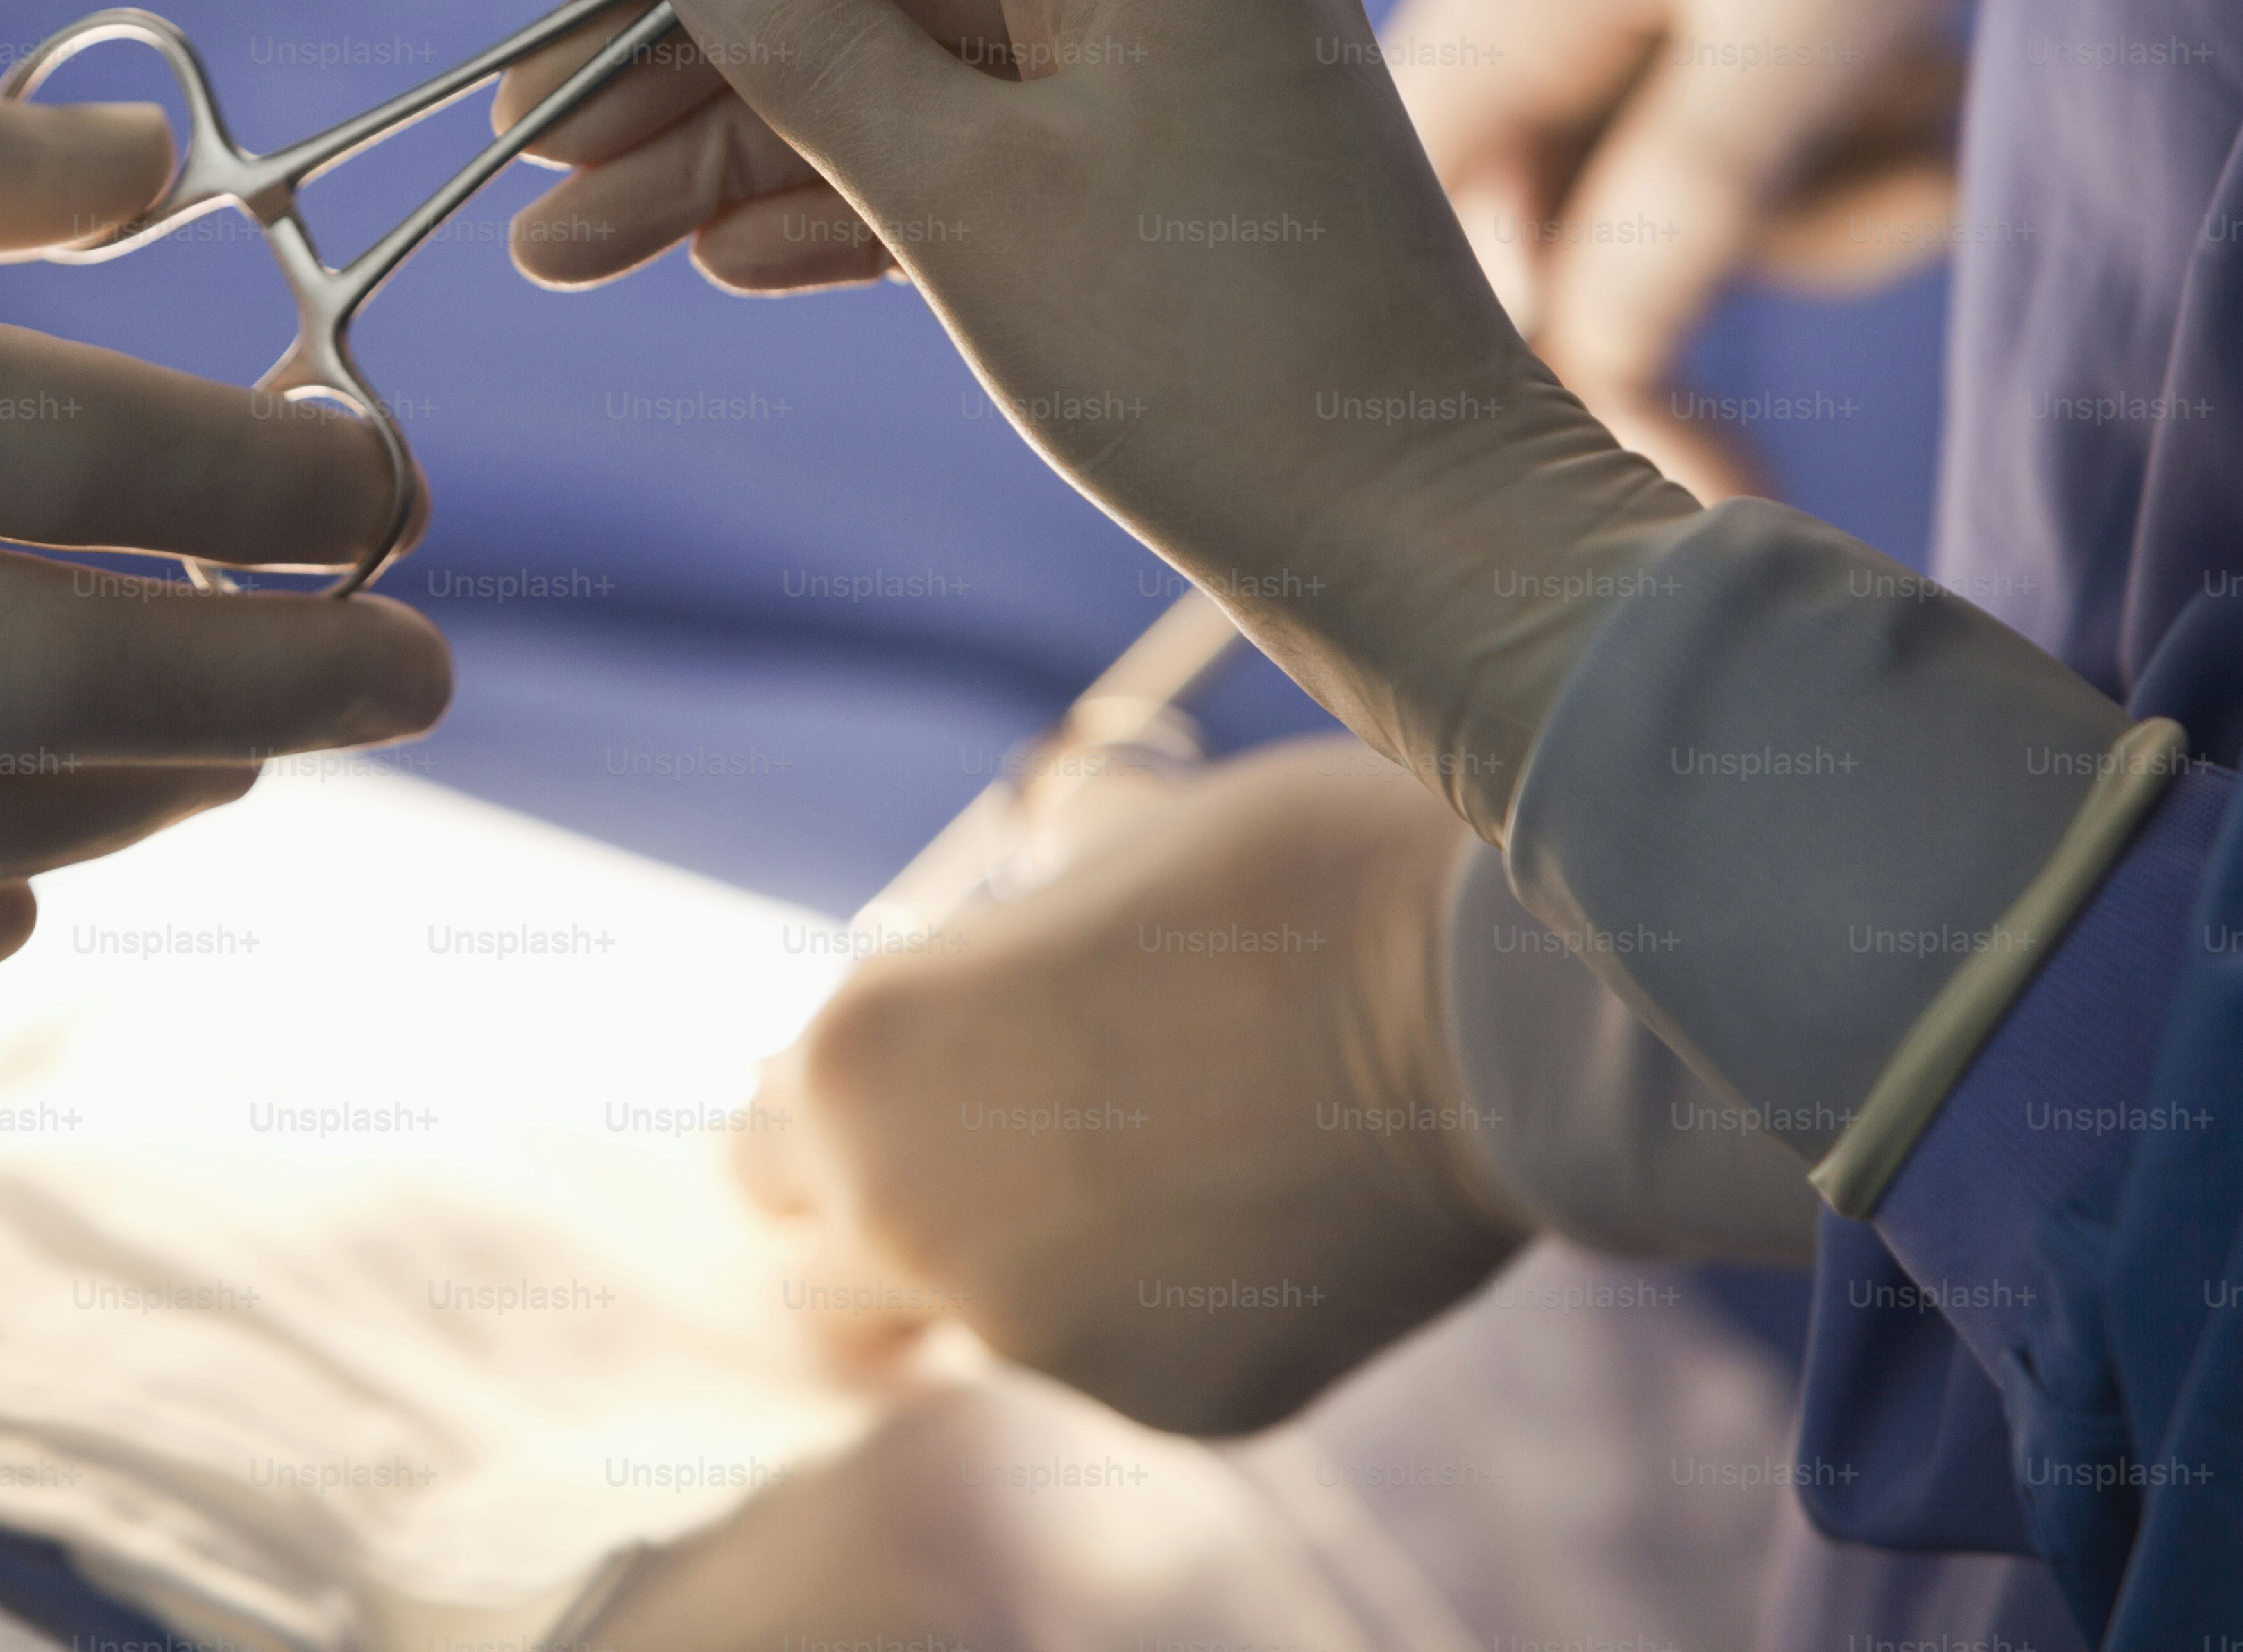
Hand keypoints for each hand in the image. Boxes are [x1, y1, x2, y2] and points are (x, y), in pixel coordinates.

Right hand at [492, 0, 1690, 841]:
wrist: (1429, 558)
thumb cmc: (1216, 377)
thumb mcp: (968, 200)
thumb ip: (809, 45)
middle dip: (679, 49)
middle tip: (522, 138)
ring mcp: (1165, 78)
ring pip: (898, 71)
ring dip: (726, 149)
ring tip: (560, 242)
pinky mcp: (1163, 190)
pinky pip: (967, 156)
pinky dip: (840, 202)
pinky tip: (708, 258)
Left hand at [737, 741, 1525, 1434]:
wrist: (1478, 1007)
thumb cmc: (1287, 876)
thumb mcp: (1114, 837)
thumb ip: (1035, 889)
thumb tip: (1054, 836)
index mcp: (856, 1065)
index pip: (764, 1139)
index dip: (835, 1113)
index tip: (914, 1087)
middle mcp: (909, 1220)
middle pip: (829, 1267)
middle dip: (888, 1222)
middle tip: (993, 1157)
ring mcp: (1036, 1335)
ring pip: (984, 1323)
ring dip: (1028, 1266)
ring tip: (1152, 1165)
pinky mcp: (1172, 1406)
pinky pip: (1130, 1360)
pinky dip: (1173, 1304)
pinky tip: (1264, 1209)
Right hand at [1384, 0, 2171, 493]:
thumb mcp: (1824, 9)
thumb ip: (1694, 193)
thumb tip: (1596, 370)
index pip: (1440, 191)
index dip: (1531, 329)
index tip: (1664, 449)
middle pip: (1535, 198)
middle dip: (1708, 258)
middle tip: (1836, 327)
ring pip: (1624, 170)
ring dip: (1794, 197)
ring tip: (1945, 130)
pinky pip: (1680, 111)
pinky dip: (1799, 135)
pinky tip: (1914, 81)